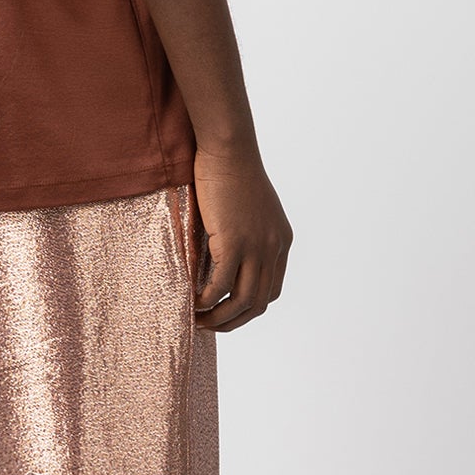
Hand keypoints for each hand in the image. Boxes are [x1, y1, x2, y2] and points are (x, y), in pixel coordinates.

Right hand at [191, 141, 292, 331]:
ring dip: (220, 318)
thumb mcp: (247, 208)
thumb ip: (244, 233)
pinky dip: (206, 299)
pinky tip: (193, 301)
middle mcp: (274, 248)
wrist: (229, 149)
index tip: (226, 311)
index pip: (272, 290)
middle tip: (209, 325)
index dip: (249, 307)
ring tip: (199, 320)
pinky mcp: (235, 242)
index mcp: (281, 241)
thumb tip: (222, 252)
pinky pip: (221, 285)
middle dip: (234, 321)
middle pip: (259, 302)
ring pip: (242, 301)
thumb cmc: (231, 171)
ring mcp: (257, 247)